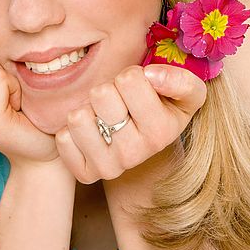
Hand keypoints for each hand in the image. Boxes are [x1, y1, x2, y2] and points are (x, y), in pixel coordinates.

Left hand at [55, 64, 206, 183]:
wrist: (147, 145)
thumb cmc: (164, 109)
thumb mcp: (186, 93)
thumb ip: (181, 80)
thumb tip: (151, 75)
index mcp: (161, 132)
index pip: (129, 79)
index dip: (131, 75)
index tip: (138, 88)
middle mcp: (135, 155)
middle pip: (100, 94)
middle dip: (108, 89)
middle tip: (118, 101)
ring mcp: (109, 168)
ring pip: (77, 117)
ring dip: (88, 108)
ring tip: (103, 115)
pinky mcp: (86, 174)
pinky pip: (63, 139)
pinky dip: (73, 129)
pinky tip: (91, 131)